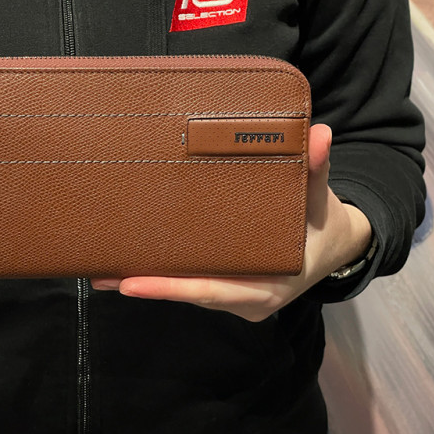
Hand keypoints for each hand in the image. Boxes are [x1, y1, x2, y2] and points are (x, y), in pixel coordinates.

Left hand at [91, 124, 372, 321]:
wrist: (333, 249)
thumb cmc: (322, 225)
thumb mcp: (318, 200)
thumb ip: (315, 170)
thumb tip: (321, 134)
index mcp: (267, 287)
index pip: (211, 290)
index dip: (171, 288)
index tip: (132, 283)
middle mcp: (246, 300)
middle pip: (188, 295)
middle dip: (144, 285)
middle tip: (100, 274)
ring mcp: (233, 299)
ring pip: (185, 292)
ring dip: (146, 281)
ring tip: (101, 272)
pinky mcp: (224, 291)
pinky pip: (190, 285)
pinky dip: (162, 277)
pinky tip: (127, 268)